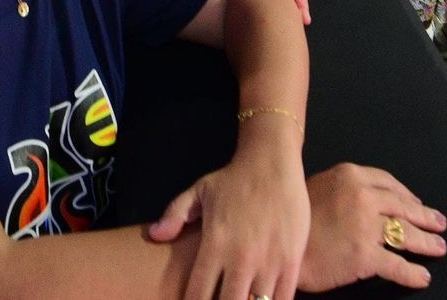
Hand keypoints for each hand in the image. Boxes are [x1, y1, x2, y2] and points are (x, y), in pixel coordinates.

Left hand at [150, 125, 309, 299]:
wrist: (273, 160)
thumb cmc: (235, 178)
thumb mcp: (199, 191)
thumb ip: (175, 214)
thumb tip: (154, 236)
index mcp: (215, 245)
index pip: (198, 295)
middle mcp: (240, 258)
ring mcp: (269, 260)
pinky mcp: (292, 260)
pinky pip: (283, 298)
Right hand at [296, 164, 445, 292]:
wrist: (281, 246)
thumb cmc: (295, 219)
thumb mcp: (320, 187)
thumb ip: (346, 189)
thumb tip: (370, 198)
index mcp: (352, 176)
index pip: (390, 184)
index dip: (408, 196)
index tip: (417, 204)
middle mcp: (363, 197)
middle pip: (403, 207)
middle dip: (425, 217)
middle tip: (439, 224)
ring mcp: (366, 227)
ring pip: (406, 234)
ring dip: (427, 242)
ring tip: (438, 247)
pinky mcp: (365, 255)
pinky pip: (397, 265)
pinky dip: (413, 273)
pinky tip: (422, 276)